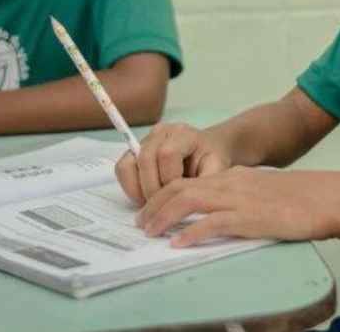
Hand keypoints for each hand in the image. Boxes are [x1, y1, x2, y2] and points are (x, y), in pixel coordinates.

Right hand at [115, 122, 232, 204]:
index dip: (170, 179)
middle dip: (153, 189)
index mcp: (183, 133)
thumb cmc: (212, 161)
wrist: (207, 150)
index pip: (167, 154)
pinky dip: (130, 188)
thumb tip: (192, 202)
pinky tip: (145, 199)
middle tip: (164, 207)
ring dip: (138, 190)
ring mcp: (144, 140)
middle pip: (145, 159)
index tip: (180, 196)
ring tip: (154, 204)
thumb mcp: (218, 169)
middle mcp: (160, 133)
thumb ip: (206, 182)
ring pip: (128, 165)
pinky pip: (121, 170)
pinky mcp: (133, 152)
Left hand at [136, 167, 339, 247]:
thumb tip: (219, 210)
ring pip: (188, 200)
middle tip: (141, 223)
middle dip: (154, 204)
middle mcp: (229, 183)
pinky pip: (213, 223)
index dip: (161, 194)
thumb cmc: (298, 197)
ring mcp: (238, 199)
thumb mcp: (260, 188)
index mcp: (230, 176)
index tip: (149, 209)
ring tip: (150, 232)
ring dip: (163, 216)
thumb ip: (238, 194)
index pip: (185, 180)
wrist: (325, 197)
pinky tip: (179, 243)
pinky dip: (191, 233)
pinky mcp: (249, 217)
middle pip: (179, 187)